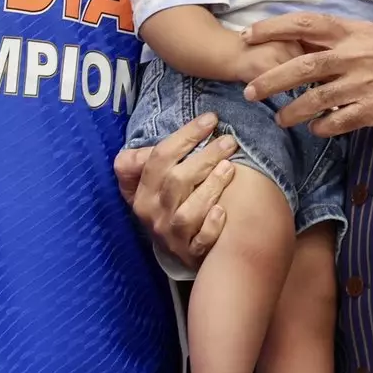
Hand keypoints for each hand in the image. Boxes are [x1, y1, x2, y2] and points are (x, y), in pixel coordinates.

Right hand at [112, 113, 236, 268]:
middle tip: (229, 141)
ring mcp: (171, 235)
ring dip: (210, 188)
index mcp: (141, 192)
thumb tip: (146, 146)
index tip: (210, 119)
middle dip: (204, 157)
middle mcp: (153, 213)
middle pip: (176, 181)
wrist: (177, 252)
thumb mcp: (150, 183)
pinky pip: (200, 240)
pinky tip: (223, 211)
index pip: (159, 157)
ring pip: (188, 212)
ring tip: (230, 168)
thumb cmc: (167, 205)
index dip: (185, 135)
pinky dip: (211, 226)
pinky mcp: (189, 253)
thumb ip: (146, 161)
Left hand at [242, 13, 372, 136]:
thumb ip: (345, 39)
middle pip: (302, 67)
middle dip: (271, 80)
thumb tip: (310, 41)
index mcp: (353, 33)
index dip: (273, 28)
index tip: (248, 35)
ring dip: (292, 111)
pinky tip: (316, 130)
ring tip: (280, 119)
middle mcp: (355, 56)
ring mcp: (364, 84)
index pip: (304, 25)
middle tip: (249, 92)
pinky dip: (323, 127)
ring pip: (316, 100)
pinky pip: (340, 122)